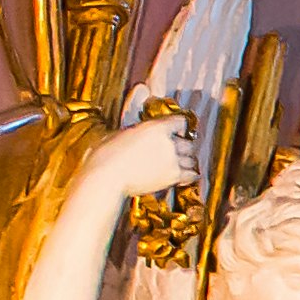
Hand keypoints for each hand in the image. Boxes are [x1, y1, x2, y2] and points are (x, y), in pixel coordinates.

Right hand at [80, 110, 197, 203]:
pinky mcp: (173, 176)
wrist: (107, 175)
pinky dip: (190, 175)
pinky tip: (185, 176)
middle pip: (188, 143)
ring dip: (186, 161)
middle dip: (182, 147)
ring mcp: (173, 159)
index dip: (180, 128)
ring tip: (178, 164)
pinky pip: (192, 175)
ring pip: (191, 158)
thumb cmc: (106, 155)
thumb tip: (136, 124)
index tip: (178, 132)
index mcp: (156, 127)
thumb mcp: (120, 133)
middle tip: (174, 151)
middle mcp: (169, 142)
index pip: (181, 122)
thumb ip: (136, 130)